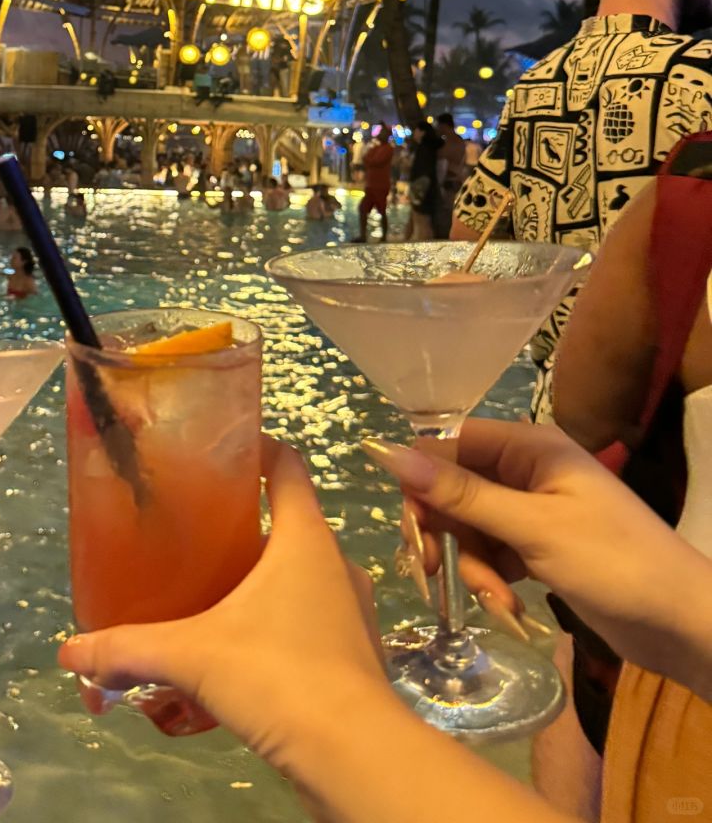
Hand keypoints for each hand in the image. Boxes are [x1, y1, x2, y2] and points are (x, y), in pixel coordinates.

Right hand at [58, 438, 387, 771]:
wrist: (354, 755)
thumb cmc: (279, 675)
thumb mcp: (193, 656)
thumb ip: (129, 648)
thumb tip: (69, 651)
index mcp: (306, 536)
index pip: (287, 465)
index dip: (255, 448)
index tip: (216, 451)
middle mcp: (337, 561)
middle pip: (291, 521)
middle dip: (246, 525)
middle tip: (194, 536)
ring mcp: (354, 609)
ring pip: (305, 574)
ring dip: (265, 578)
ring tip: (214, 594)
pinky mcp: (357, 654)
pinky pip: (316, 619)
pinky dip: (284, 622)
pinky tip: (247, 649)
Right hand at [365, 421, 711, 687]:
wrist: (683, 624)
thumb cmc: (613, 562)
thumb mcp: (531, 527)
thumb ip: (459, 493)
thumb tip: (384, 451)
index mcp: (528, 446)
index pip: (448, 444)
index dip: (421, 482)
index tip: (412, 531)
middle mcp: (526, 469)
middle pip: (453, 488)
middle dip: (444, 534)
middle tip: (434, 573)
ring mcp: (533, 510)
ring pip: (469, 527)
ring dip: (470, 565)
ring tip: (496, 600)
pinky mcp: (538, 547)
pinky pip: (492, 553)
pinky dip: (492, 579)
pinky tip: (508, 607)